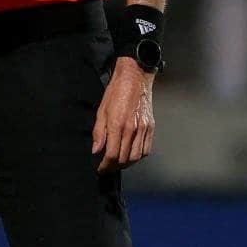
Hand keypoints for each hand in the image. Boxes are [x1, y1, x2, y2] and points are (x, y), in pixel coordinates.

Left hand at [92, 57, 154, 172]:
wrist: (135, 77)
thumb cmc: (116, 92)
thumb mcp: (101, 110)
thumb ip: (98, 132)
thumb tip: (95, 150)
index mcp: (117, 124)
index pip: (112, 154)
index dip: (105, 166)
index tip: (100, 169)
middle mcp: (132, 128)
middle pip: (125, 159)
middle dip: (114, 167)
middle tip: (107, 168)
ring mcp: (143, 128)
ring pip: (136, 157)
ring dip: (126, 164)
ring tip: (118, 164)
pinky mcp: (151, 127)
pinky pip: (146, 149)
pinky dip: (138, 156)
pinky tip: (130, 155)